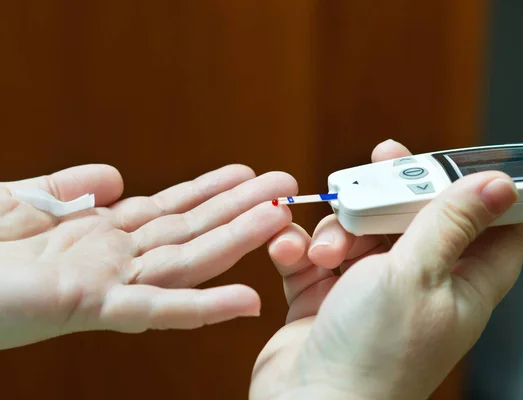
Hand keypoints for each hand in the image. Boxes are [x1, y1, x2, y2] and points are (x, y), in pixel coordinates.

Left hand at [0, 163, 296, 349]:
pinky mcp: (90, 304)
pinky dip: (204, 308)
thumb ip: (69, 186)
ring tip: (281, 219)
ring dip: (237, 241)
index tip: (247, 173)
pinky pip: (158, 308)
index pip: (169, 206)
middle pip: (191, 228)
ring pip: (188, 258)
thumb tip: (118, 174)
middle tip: (288, 188)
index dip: (210, 190)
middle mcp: (114, 255)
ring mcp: (107, 281)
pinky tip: (246, 304)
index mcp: (98, 231)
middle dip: (241, 207)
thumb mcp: (19, 199)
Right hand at [251, 140, 522, 398]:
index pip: (491, 228)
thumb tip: (499, 185)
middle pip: (413, 217)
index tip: (449, 160)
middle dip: (389, 194)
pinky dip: (301, 248)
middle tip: (374, 168)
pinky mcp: (326, 296)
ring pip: (358, 231)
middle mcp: (417, 285)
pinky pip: (315, 255)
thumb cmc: (373, 355)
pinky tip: (292, 254)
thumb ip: (449, 222)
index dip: (475, 189)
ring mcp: (368, 291)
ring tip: (324, 255)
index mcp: (460, 284)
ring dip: (336, 230)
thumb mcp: (417, 274)